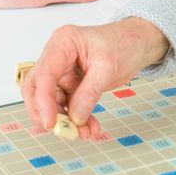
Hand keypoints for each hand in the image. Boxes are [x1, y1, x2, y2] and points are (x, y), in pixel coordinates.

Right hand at [21, 18, 169, 137]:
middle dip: (46, 113)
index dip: (43, 101)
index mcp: (62, 43)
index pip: (44, 75)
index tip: (50, 123)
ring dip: (66, 120)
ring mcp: (63, 72)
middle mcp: (57, 57)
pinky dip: (77, 118)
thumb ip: (89, 92)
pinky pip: (67, 105)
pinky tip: (89, 127)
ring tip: (85, 132)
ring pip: (53, 102)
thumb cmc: (124, 42)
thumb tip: (75, 117)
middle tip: (62, 130)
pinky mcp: (71, 84)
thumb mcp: (108, 66)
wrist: (138, 43)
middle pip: (37, 89)